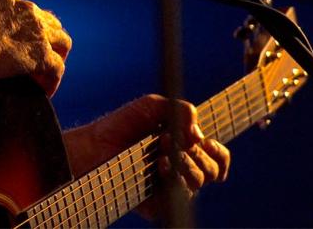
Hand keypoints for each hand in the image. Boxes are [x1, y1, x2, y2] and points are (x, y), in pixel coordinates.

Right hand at [0, 0, 71, 96]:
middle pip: (49, 22)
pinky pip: (56, 69)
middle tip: (38, 56)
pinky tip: (43, 92)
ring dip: (56, 56)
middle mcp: (26, 9)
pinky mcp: (42, 54)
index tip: (20, 39)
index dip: (27, 26)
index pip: (26, 8)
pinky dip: (51, 81)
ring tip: (46, 74)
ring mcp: (37, 31)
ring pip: (62, 42)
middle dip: (46, 38)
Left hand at [63, 94, 229, 220]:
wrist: (93, 145)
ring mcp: (171, 189)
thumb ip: (178, 108)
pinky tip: (162, 164)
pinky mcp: (159, 204)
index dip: (219, 152)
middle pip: (213, 170)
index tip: (205, 140)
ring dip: (186, 159)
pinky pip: (180, 195)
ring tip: (163, 145)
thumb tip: (197, 128)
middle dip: (197, 150)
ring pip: (199, 180)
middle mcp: (183, 173)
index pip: (218, 160)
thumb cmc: (121, 126)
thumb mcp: (150, 107)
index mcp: (186, 152)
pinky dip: (175, 175)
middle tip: (171, 136)